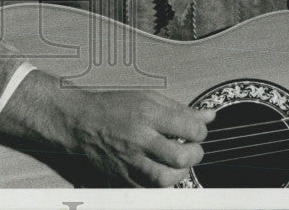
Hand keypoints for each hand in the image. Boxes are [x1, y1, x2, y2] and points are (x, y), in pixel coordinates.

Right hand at [0, 69, 215, 186]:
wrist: (79, 122)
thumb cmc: (113, 107)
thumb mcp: (147, 98)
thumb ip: (180, 110)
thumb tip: (209, 116)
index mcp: (146, 114)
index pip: (189, 128)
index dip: (200, 131)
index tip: (195, 131)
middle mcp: (138, 138)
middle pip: (180, 157)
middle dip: (194, 154)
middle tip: (190, 149)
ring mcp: (129, 161)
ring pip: (165, 179)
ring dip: (178, 173)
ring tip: (175, 162)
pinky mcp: (121, 178)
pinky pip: (148, 191)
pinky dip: (159, 184)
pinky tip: (158, 171)